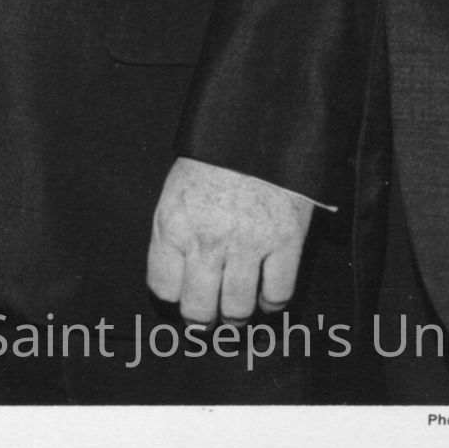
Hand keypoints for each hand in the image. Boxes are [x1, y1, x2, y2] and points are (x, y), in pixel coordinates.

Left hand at [146, 156, 312, 323]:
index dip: (172, 297)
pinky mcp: (286, 243)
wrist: (258, 129)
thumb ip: (173, 234)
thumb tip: (175, 279)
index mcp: (173, 223)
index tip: (180, 296)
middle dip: (202, 318)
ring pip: (237, 309)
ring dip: (235, 317)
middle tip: (208, 316)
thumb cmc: (213, 160)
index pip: (162, 287)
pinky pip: (278, 295)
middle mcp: (207, 239)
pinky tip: (265, 296)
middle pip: (199, 308)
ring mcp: (248, 243)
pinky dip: (271, 304)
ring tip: (235, 311)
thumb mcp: (176, 190)